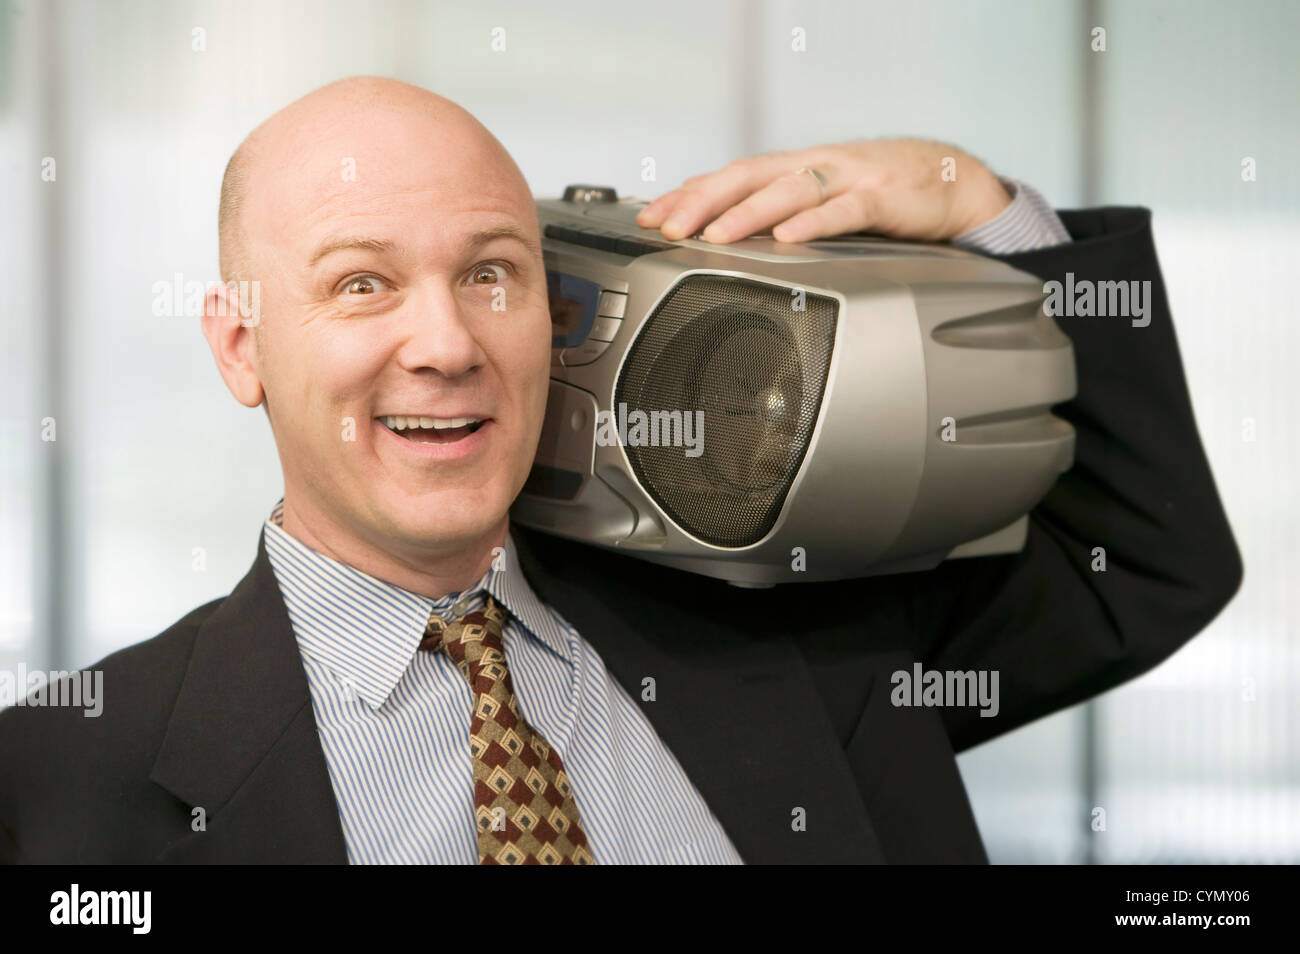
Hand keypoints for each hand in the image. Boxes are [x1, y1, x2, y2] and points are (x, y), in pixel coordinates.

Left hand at [636, 138, 1011, 244]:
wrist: (948, 181)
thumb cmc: (878, 194)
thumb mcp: (820, 200)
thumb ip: (777, 215)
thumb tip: (724, 237)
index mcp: (792, 170)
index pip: (728, 177)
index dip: (687, 194)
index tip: (651, 216)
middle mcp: (812, 168)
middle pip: (747, 177)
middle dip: (702, 202)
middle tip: (668, 225)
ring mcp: (845, 180)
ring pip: (788, 192)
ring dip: (747, 214)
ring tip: (714, 235)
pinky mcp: (880, 199)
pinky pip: (842, 212)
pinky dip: (813, 224)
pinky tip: (788, 238)